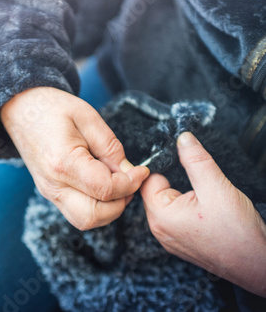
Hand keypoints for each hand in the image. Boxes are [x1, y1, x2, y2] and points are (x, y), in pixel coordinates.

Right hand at [1, 87, 148, 229]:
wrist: (20, 110)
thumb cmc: (51, 108)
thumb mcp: (88, 117)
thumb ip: (111, 147)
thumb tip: (128, 171)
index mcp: (62, 162)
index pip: (105, 189)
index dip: (130, 183)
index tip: (142, 171)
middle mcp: (53, 184)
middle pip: (94, 215)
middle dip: (120, 203)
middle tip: (129, 182)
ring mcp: (49, 192)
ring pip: (86, 220)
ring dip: (108, 209)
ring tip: (116, 184)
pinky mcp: (50, 193)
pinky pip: (77, 213)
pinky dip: (96, 206)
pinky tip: (101, 185)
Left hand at [141, 132, 265, 296]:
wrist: (257, 264)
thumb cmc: (237, 232)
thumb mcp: (216, 187)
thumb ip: (196, 160)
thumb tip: (182, 138)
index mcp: (160, 216)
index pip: (147, 181)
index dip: (164, 168)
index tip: (180, 164)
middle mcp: (159, 230)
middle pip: (157, 192)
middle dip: (176, 183)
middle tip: (201, 187)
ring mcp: (170, 239)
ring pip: (169, 203)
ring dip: (184, 196)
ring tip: (206, 202)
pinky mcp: (182, 243)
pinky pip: (177, 217)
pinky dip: (189, 209)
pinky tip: (207, 213)